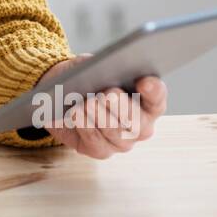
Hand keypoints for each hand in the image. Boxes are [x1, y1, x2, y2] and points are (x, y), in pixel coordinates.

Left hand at [33, 53, 166, 159]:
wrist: (59, 97)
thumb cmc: (83, 80)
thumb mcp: (89, 66)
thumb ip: (98, 65)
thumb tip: (100, 68)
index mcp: (145, 101)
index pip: (156, 98)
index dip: (153, 91)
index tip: (144, 82)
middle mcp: (139, 125)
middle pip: (137, 120)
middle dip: (122, 106)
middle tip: (108, 94)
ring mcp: (122, 141)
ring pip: (116, 133)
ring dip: (100, 116)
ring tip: (88, 102)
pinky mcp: (101, 151)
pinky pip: (96, 143)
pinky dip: (85, 126)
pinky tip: (76, 114)